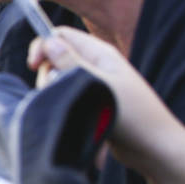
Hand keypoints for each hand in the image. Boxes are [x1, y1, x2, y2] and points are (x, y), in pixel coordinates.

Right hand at [27, 27, 176, 168]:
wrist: (151, 148)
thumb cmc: (132, 116)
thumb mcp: (97, 85)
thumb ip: (70, 63)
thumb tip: (48, 41)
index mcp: (100, 53)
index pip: (61, 35)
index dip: (43, 46)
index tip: (33, 66)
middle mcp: (95, 65)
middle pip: (56, 57)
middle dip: (47, 73)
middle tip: (53, 90)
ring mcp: (93, 83)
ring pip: (58, 78)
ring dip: (53, 90)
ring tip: (68, 107)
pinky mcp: (90, 101)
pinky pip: (66, 94)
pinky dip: (61, 102)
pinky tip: (69, 114)